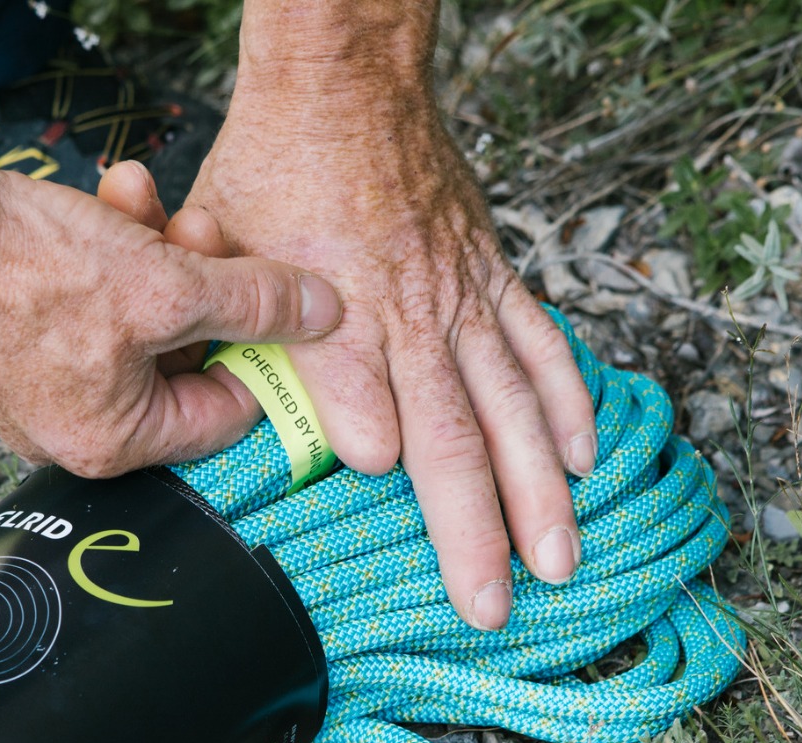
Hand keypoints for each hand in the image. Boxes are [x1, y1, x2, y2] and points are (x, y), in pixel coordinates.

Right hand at [0, 160, 341, 476]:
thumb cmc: (29, 271)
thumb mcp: (172, 283)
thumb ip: (258, 302)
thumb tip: (324, 313)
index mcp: (113, 444)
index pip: (223, 413)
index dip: (259, 350)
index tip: (279, 305)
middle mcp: (72, 431)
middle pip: (178, 359)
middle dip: (200, 284)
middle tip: (203, 228)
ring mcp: (38, 388)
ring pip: (135, 320)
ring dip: (155, 253)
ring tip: (145, 199)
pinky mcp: (15, 341)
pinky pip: (88, 304)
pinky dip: (108, 252)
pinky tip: (111, 198)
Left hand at [183, 68, 596, 630]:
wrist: (342, 81)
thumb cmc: (272, 167)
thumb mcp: (217, 244)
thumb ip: (227, 327)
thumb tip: (230, 405)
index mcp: (336, 306)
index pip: (356, 387)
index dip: (370, 434)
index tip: (384, 483)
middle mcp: (409, 310)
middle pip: (452, 432)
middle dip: (476, 526)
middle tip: (495, 602)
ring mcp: (460, 296)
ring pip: (512, 406)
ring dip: (538, 490)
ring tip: (561, 559)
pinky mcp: (490, 274)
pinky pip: (541, 345)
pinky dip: (567, 402)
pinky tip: (584, 457)